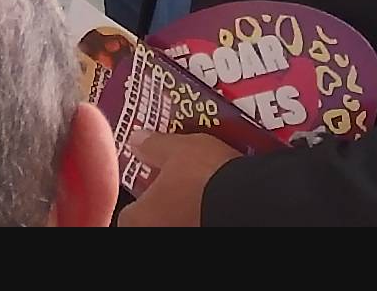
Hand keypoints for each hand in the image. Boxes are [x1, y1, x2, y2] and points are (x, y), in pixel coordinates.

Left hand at [118, 132, 239, 226]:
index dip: (141, 198)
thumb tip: (139, 139)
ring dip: (186, 213)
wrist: (248, 201)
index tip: (152, 184)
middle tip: (178, 187)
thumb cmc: (205, 177)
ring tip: (202, 192)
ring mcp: (188, 236)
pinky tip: (218, 203)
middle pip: (154, 221)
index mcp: (140, 218)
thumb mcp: (178, 149)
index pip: (128, 215)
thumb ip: (154, 146)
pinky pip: (200, 223)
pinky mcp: (215, 233)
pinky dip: (206, 215)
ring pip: (180, 223)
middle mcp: (159, 233)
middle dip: (164, 207)